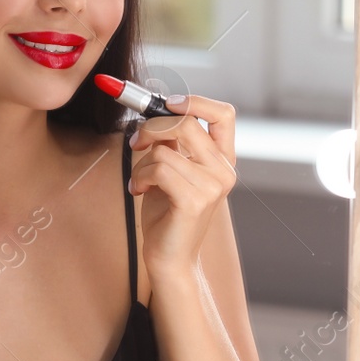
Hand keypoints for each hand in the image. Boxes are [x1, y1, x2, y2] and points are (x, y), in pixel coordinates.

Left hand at [129, 94, 237, 279]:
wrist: (170, 258)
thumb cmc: (167, 215)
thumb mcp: (172, 170)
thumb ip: (172, 143)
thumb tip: (156, 112)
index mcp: (222, 161)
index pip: (224, 115)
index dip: (195, 102)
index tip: (167, 105)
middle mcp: (223, 172)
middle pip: (185, 123)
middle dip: (151, 128)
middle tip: (136, 143)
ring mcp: (212, 186)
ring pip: (164, 149)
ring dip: (140, 163)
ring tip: (139, 182)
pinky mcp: (194, 201)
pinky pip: (157, 168)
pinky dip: (139, 177)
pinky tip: (138, 191)